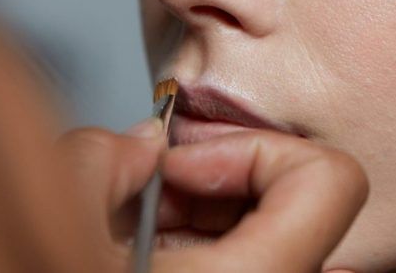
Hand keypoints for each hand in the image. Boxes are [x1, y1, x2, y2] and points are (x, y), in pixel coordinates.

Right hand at [57, 122, 368, 272]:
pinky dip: (195, 242)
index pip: (329, 178)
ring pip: (263, 228)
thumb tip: (137, 141)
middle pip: (285, 196)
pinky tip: (136, 254)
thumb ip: (98, 164)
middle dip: (207, 178)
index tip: (181, 164)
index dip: (251, 148)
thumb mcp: (66, 237)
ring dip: (194, 213)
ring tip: (125, 235)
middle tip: (138, 197)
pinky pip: (245, 256)